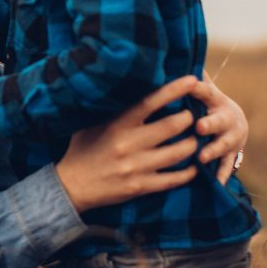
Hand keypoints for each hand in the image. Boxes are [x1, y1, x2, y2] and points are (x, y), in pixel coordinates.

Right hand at [55, 75, 200, 212]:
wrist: (72, 185)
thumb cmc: (82, 149)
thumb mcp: (92, 124)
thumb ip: (113, 110)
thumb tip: (132, 90)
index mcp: (118, 124)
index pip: (150, 102)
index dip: (174, 90)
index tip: (192, 80)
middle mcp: (129, 143)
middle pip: (172, 126)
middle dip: (189, 118)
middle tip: (192, 116)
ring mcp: (137, 167)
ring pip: (178, 152)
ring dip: (192, 143)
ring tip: (194, 138)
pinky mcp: (141, 187)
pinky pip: (174, 179)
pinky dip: (189, 172)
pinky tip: (194, 167)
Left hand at [191, 70, 247, 184]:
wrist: (234, 122)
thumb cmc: (206, 103)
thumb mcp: (201, 89)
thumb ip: (188, 77)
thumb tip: (172, 54)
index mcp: (215, 100)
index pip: (206, 91)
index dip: (198, 87)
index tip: (190, 84)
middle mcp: (226, 117)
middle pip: (220, 120)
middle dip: (211, 123)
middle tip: (199, 127)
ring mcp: (231, 138)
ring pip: (225, 144)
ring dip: (214, 150)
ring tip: (202, 157)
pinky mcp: (232, 155)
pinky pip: (227, 167)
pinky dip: (221, 176)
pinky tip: (214, 184)